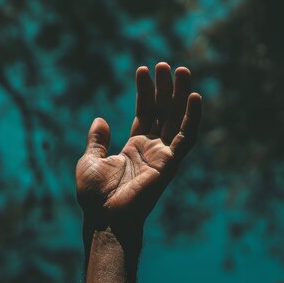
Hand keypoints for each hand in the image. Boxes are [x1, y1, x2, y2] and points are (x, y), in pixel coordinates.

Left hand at [76, 62, 201, 233]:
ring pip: (176, 119)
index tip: (142, 70)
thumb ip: (97, 140)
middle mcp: (151, 149)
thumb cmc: (95, 196)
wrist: (105, 217)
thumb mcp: (89, 160)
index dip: (145, 92)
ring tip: (179, 70)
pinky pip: (186, 138)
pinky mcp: (170, 164)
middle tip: (165, 65)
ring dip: (179, 95)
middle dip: (165, 88)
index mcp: (133, 147)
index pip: (144, 113)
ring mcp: (162, 156)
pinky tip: (193, 96)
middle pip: (163, 112)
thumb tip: (100, 119)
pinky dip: (192, 118)